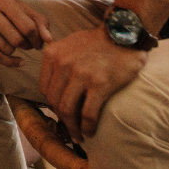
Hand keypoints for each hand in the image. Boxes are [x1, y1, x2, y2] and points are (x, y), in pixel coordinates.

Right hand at [0, 0, 53, 65]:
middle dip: (27, 45)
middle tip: (28, 44)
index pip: (27, 27)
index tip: (39, 42)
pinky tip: (18, 61)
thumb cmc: (1, 2)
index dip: (37, 39)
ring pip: (6, 48)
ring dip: (16, 50)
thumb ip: (38, 21)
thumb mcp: (20, 5)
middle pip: (17, 39)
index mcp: (3, 0)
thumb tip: (49, 40)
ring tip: (16, 43)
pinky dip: (9, 62)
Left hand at [39, 26, 146, 141]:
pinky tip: (89, 131)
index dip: (52, 104)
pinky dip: (87, 126)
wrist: (123, 33)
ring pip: (68, 110)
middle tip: (69, 128)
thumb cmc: (96, 41)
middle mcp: (62, 64)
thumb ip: (57, 60)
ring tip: (78, 134)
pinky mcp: (100, 84)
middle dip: (61, 119)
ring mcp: (80, 75)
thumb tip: (53, 84)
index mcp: (52, 55)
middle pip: (54, 101)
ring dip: (72, 127)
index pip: (44, 88)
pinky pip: (88, 113)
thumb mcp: (67, 43)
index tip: (60, 112)